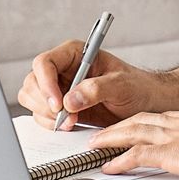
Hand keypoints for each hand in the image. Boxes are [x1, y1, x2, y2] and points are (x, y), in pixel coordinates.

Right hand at [18, 41, 165, 130]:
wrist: (147, 104)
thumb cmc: (139, 88)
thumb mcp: (123, 85)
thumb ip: (97, 89)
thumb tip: (69, 100)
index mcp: (75, 54)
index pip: (45, 62)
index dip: (46, 84)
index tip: (59, 104)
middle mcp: (63, 69)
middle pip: (33, 82)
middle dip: (45, 103)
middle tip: (67, 118)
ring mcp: (59, 88)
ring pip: (32, 98)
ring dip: (46, 115)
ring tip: (72, 122)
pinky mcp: (61, 107)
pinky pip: (41, 114)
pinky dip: (50, 123)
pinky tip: (71, 125)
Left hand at [93, 110, 178, 179]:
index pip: (155, 117)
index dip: (137, 122)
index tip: (126, 126)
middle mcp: (177, 124)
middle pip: (136, 122)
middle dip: (115, 128)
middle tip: (99, 134)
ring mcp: (172, 138)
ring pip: (130, 134)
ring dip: (109, 140)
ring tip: (94, 146)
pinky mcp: (171, 154)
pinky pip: (137, 156)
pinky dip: (120, 161)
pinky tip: (109, 166)